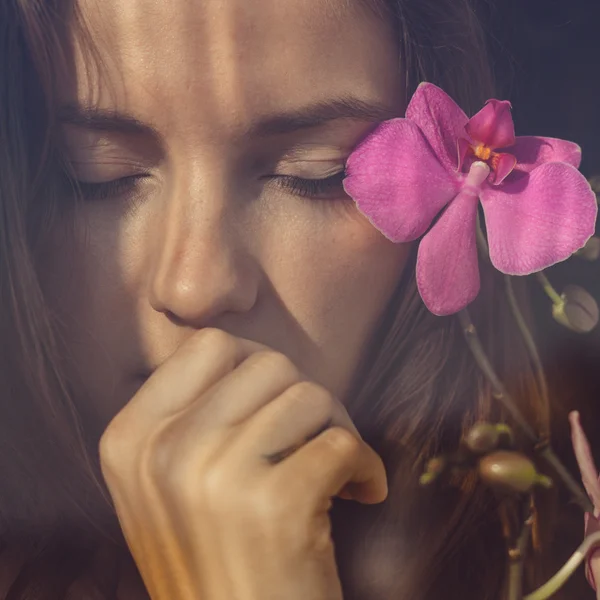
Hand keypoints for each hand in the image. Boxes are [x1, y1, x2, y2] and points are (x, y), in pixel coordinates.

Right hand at [99, 328, 387, 599]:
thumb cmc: (214, 559)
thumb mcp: (166, 485)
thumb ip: (187, 415)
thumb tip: (250, 354)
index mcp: (131, 438)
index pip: (209, 345)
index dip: (256, 362)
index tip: (277, 398)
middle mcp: (165, 451)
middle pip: (268, 363)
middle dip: (305, 394)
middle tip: (314, 436)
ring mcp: (217, 476)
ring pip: (311, 395)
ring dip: (338, 427)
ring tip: (336, 468)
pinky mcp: (276, 505)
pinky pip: (344, 442)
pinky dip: (366, 465)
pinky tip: (361, 493)